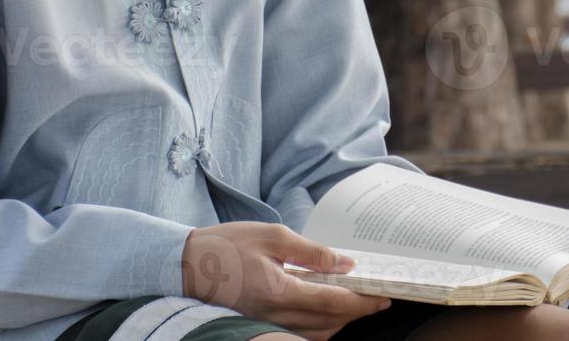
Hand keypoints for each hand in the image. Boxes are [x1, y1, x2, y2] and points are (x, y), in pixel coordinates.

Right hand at [182, 221, 390, 340]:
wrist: (185, 264)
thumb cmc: (227, 245)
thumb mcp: (273, 237)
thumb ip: (311, 252)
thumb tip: (345, 263)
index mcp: (280, 292)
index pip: (332, 302)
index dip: (362, 301)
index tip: (383, 297)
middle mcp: (274, 315)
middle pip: (328, 322)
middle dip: (357, 312)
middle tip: (378, 299)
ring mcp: (265, 324)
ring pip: (315, 332)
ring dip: (340, 321)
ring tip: (357, 304)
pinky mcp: (258, 324)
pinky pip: (298, 333)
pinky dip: (319, 326)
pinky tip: (327, 312)